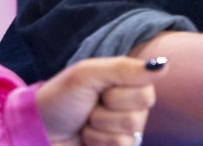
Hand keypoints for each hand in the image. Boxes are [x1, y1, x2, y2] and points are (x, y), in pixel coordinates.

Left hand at [36, 56, 165, 145]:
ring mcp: (124, 133)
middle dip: (106, 114)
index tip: (99, 90)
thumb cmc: (61, 98)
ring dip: (98, 132)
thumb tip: (164, 65)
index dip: (118, 95)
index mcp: (129, 84)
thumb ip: (125, 69)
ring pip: (128, 138)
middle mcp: (132, 108)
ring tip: (85, 125)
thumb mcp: (89, 74)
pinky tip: (87, 141)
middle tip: (90, 108)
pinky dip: (97, 145)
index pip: (146, 93)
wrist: (38, 130)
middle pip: (138, 117)